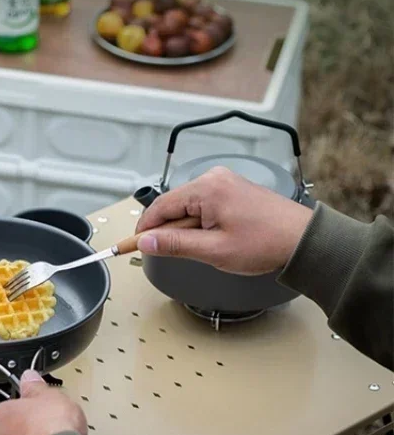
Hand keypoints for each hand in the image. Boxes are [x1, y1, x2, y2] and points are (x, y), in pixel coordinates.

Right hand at [135, 166, 312, 274]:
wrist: (303, 240)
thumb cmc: (266, 243)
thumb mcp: (213, 250)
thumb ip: (175, 245)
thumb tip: (146, 241)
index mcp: (207, 188)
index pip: (160, 206)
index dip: (144, 229)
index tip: (132, 245)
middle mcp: (214, 178)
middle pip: (173, 205)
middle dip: (167, 231)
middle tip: (168, 255)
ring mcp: (224, 182)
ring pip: (187, 207)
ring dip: (185, 229)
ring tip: (202, 249)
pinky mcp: (232, 190)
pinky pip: (203, 205)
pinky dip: (199, 223)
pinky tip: (210, 240)